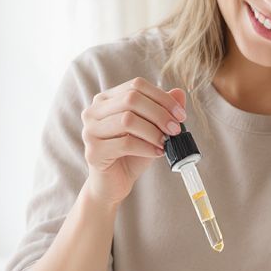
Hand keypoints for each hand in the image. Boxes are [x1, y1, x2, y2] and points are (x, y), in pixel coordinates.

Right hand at [81, 78, 186, 206]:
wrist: (113, 184)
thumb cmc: (131, 155)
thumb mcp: (151, 130)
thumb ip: (162, 111)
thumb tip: (179, 93)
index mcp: (106, 99)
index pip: (136, 85)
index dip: (162, 98)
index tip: (180, 115)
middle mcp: (93, 111)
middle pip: (131, 98)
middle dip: (159, 113)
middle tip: (175, 129)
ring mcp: (90, 131)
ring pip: (127, 120)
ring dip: (153, 131)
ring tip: (166, 142)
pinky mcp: (93, 151)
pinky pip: (125, 143)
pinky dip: (146, 148)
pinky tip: (157, 153)